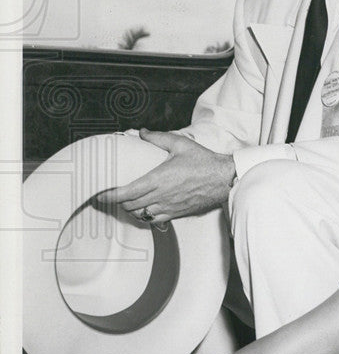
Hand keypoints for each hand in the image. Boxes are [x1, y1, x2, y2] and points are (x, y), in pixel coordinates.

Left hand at [96, 129, 235, 222]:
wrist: (224, 179)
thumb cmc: (204, 162)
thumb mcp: (181, 144)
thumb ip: (158, 138)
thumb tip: (142, 133)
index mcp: (158, 179)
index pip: (126, 192)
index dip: (109, 196)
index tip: (99, 195)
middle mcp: (161, 196)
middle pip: (129, 206)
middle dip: (117, 202)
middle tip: (109, 197)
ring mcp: (168, 207)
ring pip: (140, 214)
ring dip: (130, 210)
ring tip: (125, 203)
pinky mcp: (176, 213)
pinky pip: (154, 220)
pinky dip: (144, 216)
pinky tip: (143, 210)